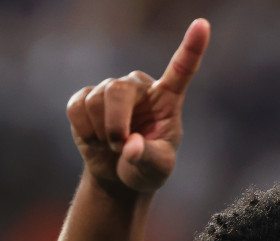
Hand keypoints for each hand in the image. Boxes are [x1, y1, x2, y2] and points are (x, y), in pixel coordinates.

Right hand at [66, 19, 209, 194]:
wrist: (119, 176)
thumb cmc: (146, 168)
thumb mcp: (157, 170)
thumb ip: (147, 158)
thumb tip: (129, 145)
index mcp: (167, 98)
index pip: (182, 69)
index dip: (192, 47)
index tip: (202, 24)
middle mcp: (140, 87)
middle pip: (118, 90)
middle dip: (114, 125)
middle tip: (120, 147)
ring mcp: (111, 89)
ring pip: (95, 100)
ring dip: (100, 133)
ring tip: (112, 146)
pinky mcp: (86, 97)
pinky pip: (77, 107)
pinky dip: (84, 131)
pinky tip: (95, 139)